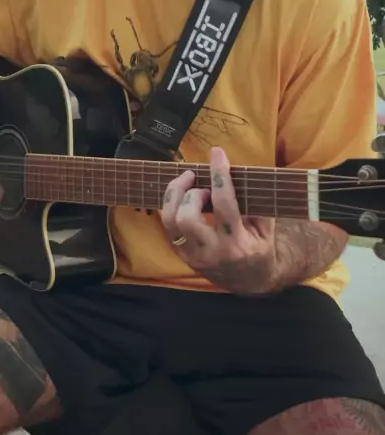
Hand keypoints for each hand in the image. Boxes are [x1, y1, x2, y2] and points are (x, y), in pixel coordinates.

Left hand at [161, 146, 276, 293]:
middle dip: (191, 192)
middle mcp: (211, 252)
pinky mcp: (182, 255)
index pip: (224, 205)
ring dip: (175, 196)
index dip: (219, 175)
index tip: (217, 153)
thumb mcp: (266, 227)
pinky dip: (173, 206)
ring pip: (170, 222)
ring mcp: (193, 256)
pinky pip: (168, 226)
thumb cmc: (261, 247)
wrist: (252, 281)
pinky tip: (183, 197)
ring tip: (188, 184)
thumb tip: (235, 171)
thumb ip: (254, 202)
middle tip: (200, 183)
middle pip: (186, 217)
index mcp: (237, 244)